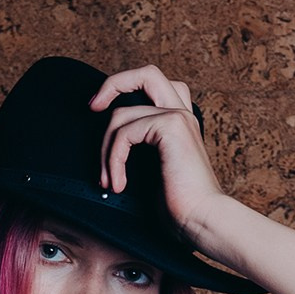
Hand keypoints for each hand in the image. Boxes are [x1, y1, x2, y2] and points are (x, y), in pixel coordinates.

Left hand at [89, 64, 230, 253]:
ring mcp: (178, 117)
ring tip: (108, 181)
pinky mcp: (171, 126)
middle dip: (113, 84)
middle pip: (146, 73)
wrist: (202, 220)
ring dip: (105, 150)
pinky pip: (125, 133)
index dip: (124, 88)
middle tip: (92, 108)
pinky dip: (114, 159)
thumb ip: (139, 148)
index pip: (153, 85)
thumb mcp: (152, 170)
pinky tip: (118, 184)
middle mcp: (182, 114)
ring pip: (122, 113)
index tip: (99, 109)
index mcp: (180, 121)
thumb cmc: (180, 206)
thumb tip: (105, 143)